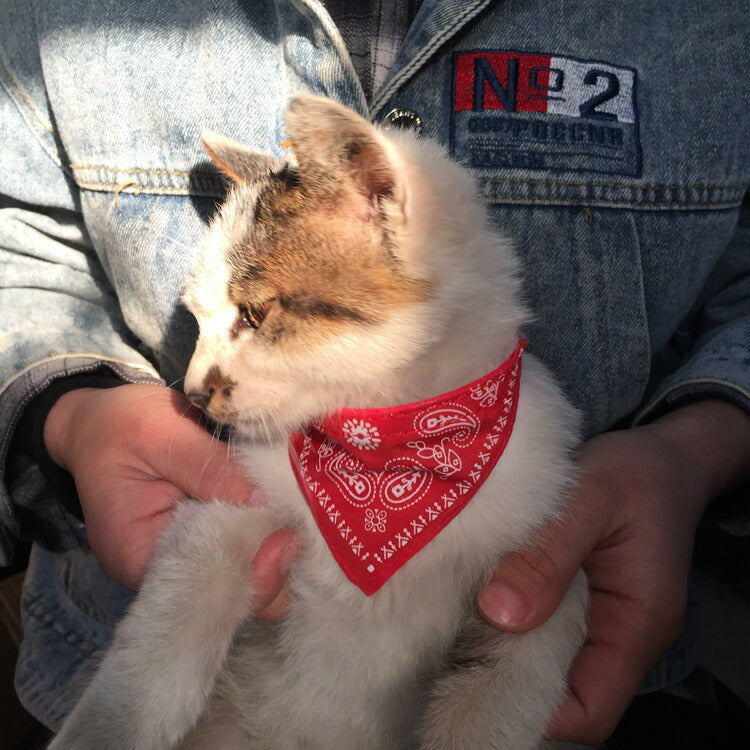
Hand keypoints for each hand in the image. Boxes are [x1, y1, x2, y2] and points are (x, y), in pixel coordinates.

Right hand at [44, 383, 297, 608]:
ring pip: (247, 573)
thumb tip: (266, 503)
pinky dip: (267, 532)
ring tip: (298, 514)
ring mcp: (188, 556)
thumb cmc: (122, 425)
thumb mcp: (163, 436)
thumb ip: (212, 470)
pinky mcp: (205, 537)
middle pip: (234, 593)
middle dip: (273, 563)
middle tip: (300, 521)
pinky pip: (244, 548)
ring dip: (273, 546)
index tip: (286, 536)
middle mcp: (165, 571)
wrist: (100, 419)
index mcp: (139, 558)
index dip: (254, 574)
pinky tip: (287, 510)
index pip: (207, 593)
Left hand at [476, 400, 749, 744]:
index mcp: (637, 622)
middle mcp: (623, 636)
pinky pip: (546, 628)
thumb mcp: (590, 498)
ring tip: (459, 618)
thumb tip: (498, 612)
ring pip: (550, 660)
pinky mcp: (583, 602)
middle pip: (566, 692)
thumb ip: (548, 555)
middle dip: (509, 676)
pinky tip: (480, 595)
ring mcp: (603, 622)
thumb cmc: (633, 473)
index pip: (591, 708)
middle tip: (455, 643)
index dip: (535, 706)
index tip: (479, 677)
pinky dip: (513, 617)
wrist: (661, 459)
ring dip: (506, 644)